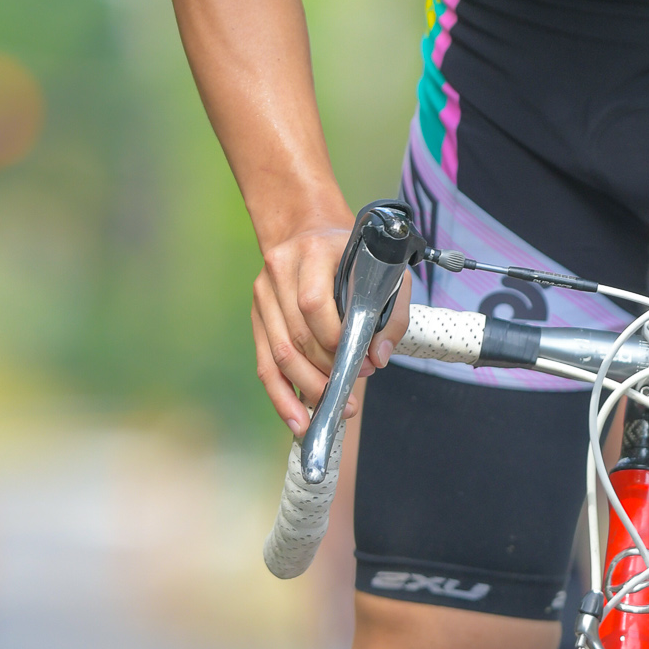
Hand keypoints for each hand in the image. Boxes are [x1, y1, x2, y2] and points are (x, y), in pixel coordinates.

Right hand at [251, 222, 412, 433]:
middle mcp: (280, 272)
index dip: (336, 340)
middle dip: (326, 373)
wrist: (309, 229)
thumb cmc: (352, 254)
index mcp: (312, 253)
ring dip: (307, 388)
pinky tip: (297, 418)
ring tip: (332, 410)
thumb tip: (378, 357)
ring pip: (280, 354)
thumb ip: (392, 313)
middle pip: (297, 336)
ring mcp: (263, 295)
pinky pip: (265, 363)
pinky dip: (281, 395)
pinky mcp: (257, 316)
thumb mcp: (385, 270)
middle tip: (352, 394)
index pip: (314, 304)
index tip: (363, 362)